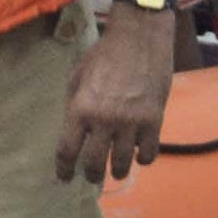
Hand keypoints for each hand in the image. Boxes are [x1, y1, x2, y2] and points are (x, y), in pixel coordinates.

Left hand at [55, 7, 175, 182]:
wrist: (139, 39)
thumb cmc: (104, 54)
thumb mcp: (78, 76)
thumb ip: (74, 104)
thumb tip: (73, 130)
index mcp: (80, 109)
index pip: (67, 150)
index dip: (64, 169)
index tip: (64, 177)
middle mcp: (104, 120)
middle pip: (95, 162)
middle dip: (91, 174)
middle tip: (92, 177)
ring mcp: (131, 122)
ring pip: (123, 163)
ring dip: (118, 171)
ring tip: (117, 172)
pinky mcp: (154, 120)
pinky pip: (148, 152)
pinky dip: (143, 159)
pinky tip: (139, 156)